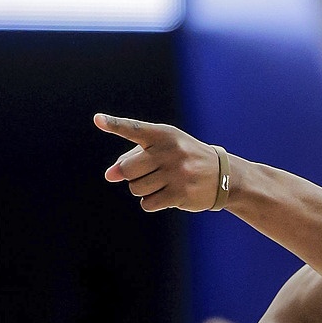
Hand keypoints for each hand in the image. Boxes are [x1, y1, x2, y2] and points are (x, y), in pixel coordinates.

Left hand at [97, 113, 223, 212]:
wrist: (223, 175)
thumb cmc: (184, 158)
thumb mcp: (163, 149)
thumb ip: (133, 157)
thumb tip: (109, 175)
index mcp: (163, 134)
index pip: (134, 129)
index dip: (114, 125)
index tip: (98, 119)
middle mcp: (170, 151)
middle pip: (127, 169)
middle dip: (130, 175)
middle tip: (146, 174)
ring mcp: (176, 173)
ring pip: (136, 188)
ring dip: (141, 189)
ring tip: (160, 183)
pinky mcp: (180, 193)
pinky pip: (147, 203)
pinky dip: (151, 202)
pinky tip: (166, 195)